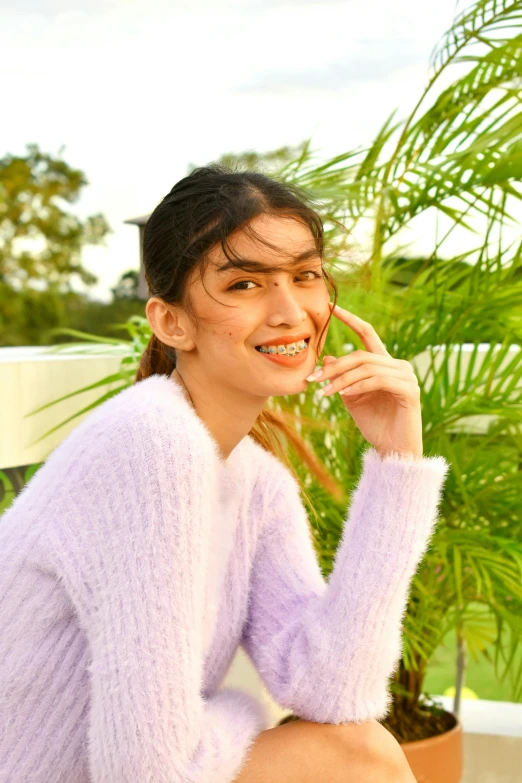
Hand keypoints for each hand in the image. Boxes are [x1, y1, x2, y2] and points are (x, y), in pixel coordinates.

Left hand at [306, 302, 422, 459]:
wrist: (394, 451)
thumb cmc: (375, 425)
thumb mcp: (351, 398)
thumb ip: (341, 378)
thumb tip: (328, 356)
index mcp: (384, 364)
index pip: (367, 334)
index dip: (350, 319)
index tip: (331, 307)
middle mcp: (398, 365)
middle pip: (361, 354)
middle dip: (334, 366)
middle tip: (313, 379)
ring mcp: (406, 377)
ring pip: (367, 367)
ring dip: (341, 379)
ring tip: (324, 392)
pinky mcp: (410, 390)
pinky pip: (378, 380)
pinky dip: (358, 386)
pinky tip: (343, 395)